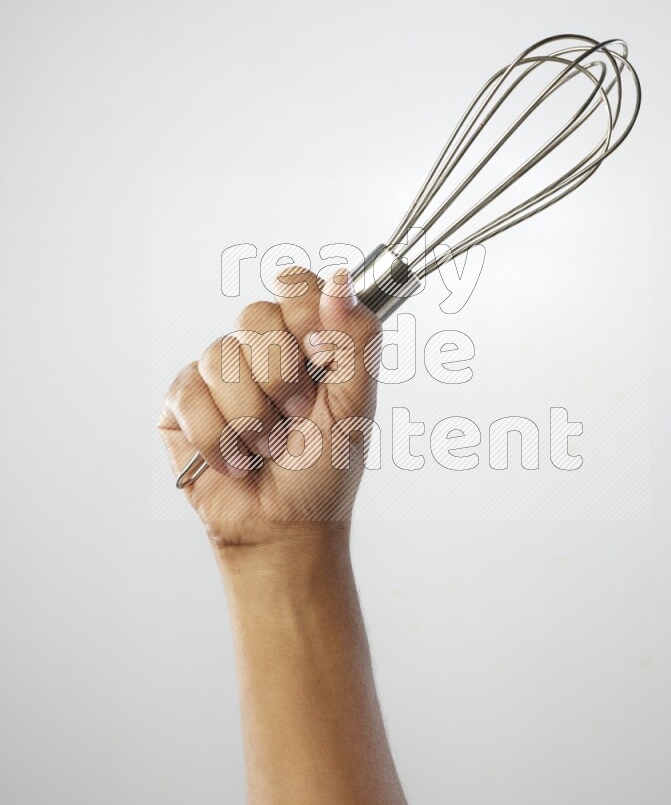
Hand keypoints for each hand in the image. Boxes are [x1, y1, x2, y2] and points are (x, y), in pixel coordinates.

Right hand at [158, 268, 380, 548]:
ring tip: (266, 447)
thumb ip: (355, 338)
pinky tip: (235, 459)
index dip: (302, 312)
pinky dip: (219, 437)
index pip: (293, 285)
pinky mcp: (181, 402)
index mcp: (305, 340)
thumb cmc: (324, 470)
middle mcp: (259, 349)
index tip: (318, 352)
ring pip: (221, 358)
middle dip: (281, 377)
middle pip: (254, 315)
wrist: (284, 525)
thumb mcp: (356, 404)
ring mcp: (217, 373)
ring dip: (252, 417)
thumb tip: (340, 278)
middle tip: (297, 416)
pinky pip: (190, 394)